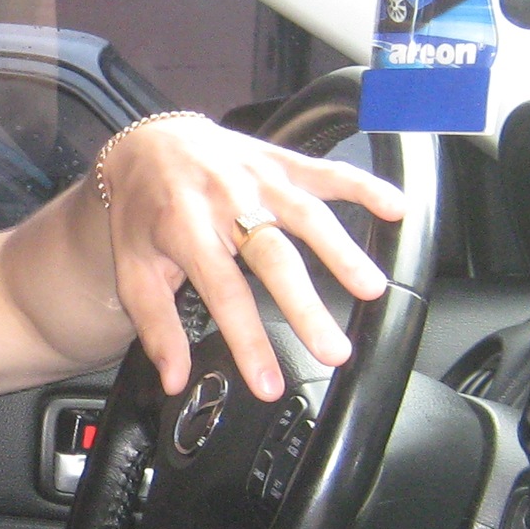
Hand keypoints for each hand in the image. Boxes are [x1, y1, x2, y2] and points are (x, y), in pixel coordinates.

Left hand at [95, 116, 403, 402]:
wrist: (147, 144)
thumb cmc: (143, 214)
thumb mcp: (134, 271)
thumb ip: (156, 326)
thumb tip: (173, 379)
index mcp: (185, 232)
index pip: (224, 295)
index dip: (248, 343)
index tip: (268, 384)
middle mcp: (226, 202)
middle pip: (274, 259)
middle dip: (307, 308)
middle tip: (335, 350)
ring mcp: (257, 179)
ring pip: (307, 216)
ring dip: (343, 252)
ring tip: (372, 290)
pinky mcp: (281, 162)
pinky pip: (326, 173)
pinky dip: (364, 187)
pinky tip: (396, 209)